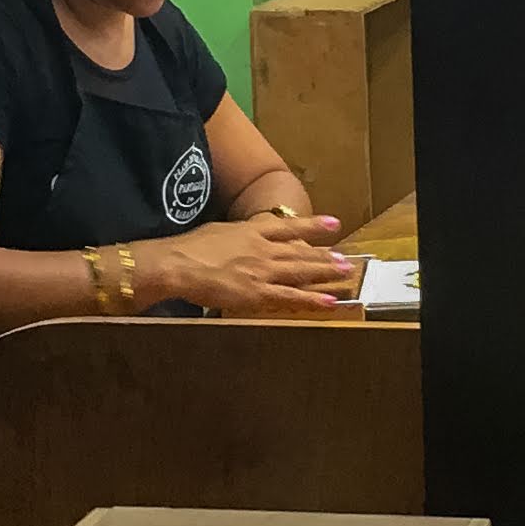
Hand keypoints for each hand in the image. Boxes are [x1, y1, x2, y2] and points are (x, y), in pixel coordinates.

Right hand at [145, 214, 347, 316]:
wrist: (178, 263)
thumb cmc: (190, 248)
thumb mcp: (218, 231)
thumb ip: (237, 234)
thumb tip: (243, 234)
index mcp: (252, 233)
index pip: (289, 227)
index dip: (314, 225)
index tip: (334, 224)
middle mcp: (264, 249)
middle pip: (301, 251)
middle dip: (325, 256)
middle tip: (346, 259)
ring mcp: (263, 271)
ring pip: (302, 271)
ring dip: (326, 273)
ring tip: (346, 274)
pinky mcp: (258, 293)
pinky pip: (291, 297)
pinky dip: (312, 300)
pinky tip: (329, 301)